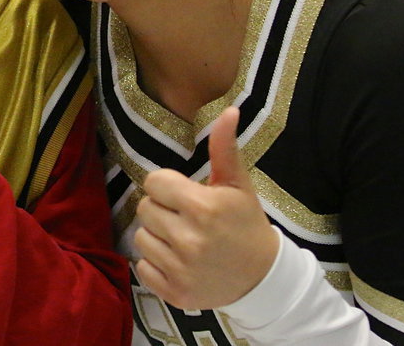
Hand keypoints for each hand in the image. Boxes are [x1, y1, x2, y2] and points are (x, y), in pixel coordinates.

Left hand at [133, 106, 278, 309]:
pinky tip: (180, 262)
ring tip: (184, 241)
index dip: (167, 187)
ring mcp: (181, 269)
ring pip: (140, 237)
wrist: (263, 279)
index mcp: (203, 207)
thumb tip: (228, 110)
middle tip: (187, 220)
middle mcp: (190, 239)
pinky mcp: (175, 293)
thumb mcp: (237, 186)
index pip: (153, 182)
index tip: (186, 196)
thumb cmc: (245, 224)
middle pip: (144, 209)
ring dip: (157, 237)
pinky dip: (156, 264)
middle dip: (163, 211)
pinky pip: (142, 267)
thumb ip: (224, 148)